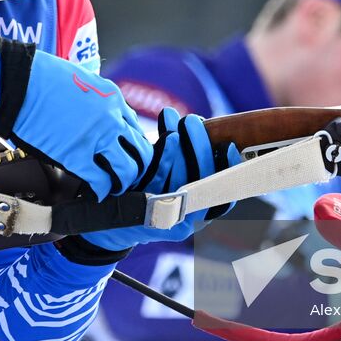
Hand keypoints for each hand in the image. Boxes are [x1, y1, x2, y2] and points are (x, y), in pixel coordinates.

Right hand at [0, 39, 152, 200]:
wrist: (18, 82)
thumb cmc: (41, 77)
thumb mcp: (81, 78)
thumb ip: (95, 97)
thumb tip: (97, 112)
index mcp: (112, 98)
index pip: (135, 128)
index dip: (132, 146)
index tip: (124, 154)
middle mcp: (111, 119)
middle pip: (140, 152)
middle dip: (136, 167)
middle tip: (125, 175)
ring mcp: (96, 138)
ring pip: (127, 170)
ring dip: (122, 182)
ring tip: (113, 187)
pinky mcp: (75, 156)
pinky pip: (100, 182)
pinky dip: (101, 191)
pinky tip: (95, 192)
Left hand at [81, 108, 241, 251]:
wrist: (110, 218)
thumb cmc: (148, 189)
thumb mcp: (173, 178)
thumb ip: (189, 161)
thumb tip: (205, 128)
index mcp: (199, 215)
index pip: (223, 199)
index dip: (229, 173)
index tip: (228, 145)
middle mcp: (185, 222)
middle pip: (202, 184)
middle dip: (200, 147)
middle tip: (193, 121)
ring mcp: (163, 218)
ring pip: (180, 179)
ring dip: (181, 143)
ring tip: (176, 118)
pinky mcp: (141, 210)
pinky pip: (156, 180)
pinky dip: (164, 156)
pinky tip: (166, 136)